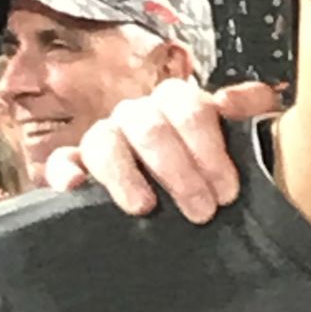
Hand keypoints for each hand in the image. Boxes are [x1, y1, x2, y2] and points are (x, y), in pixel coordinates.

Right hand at [43, 79, 278, 222]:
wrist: (187, 210)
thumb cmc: (214, 175)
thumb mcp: (240, 144)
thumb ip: (249, 114)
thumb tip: (242, 99)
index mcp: (176, 106)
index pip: (188, 107)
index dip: (209, 148)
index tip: (228, 192)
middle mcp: (138, 117)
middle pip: (149, 127)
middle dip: (178, 170)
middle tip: (202, 212)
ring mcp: (105, 140)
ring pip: (103, 141)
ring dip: (124, 174)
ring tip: (144, 207)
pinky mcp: (76, 169)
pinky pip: (61, 162)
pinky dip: (65, 172)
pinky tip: (75, 187)